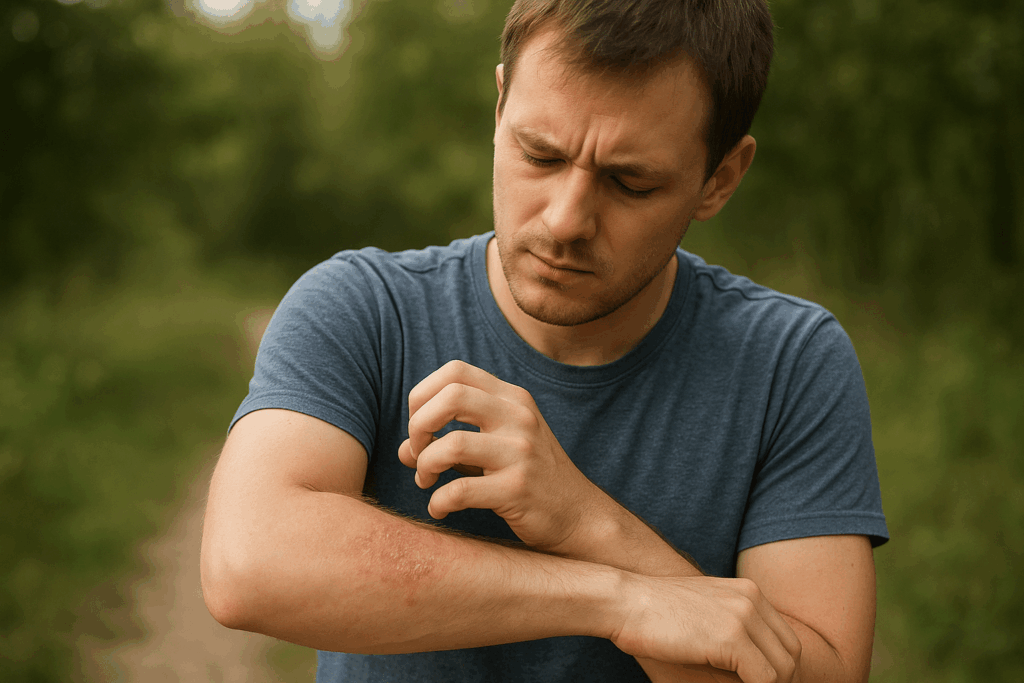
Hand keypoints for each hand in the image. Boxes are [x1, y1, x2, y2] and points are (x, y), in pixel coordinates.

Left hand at [397, 360, 603, 550]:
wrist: (578, 515)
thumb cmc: (530, 478)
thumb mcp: (496, 447)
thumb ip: (450, 441)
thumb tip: (403, 450)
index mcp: (512, 399)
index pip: (455, 371)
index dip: (423, 395)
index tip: (421, 426)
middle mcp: (518, 418)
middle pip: (450, 396)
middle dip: (419, 424)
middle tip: (418, 450)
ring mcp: (520, 453)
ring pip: (450, 445)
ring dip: (425, 465)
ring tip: (426, 481)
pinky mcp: (518, 490)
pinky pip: (459, 491)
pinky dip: (438, 502)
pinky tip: (439, 509)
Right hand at [613, 574, 801, 682]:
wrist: (624, 600)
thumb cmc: (652, 615)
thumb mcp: (702, 617)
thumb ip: (731, 635)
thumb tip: (752, 671)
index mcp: (747, 592)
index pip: (785, 639)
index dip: (782, 669)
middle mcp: (751, 599)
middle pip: (790, 653)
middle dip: (783, 680)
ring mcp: (742, 616)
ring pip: (782, 669)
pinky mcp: (731, 638)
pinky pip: (765, 679)